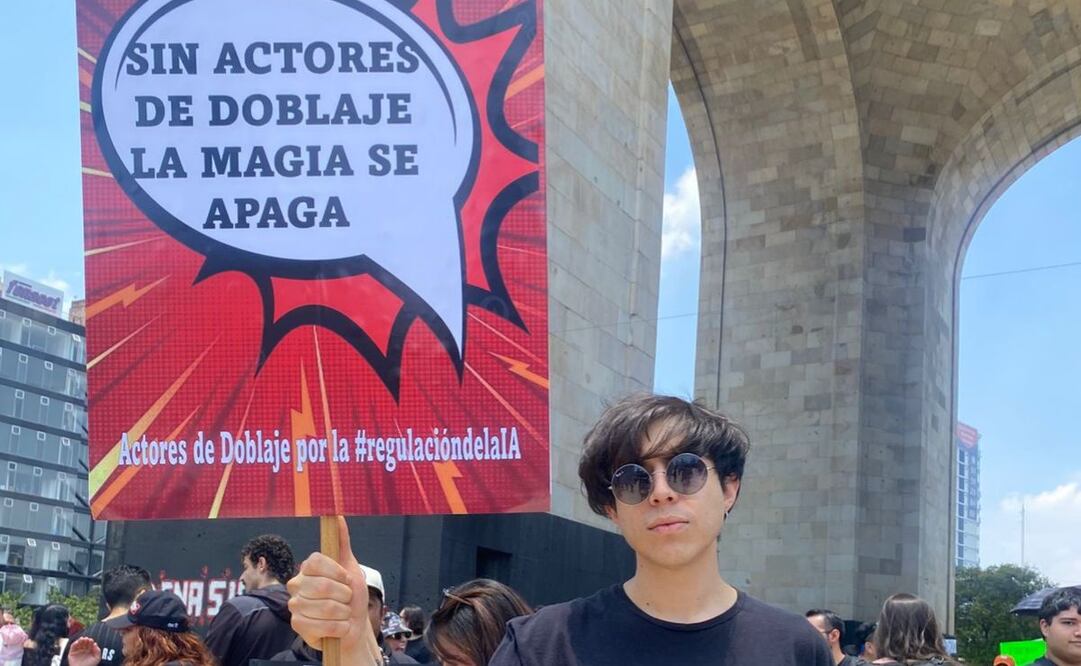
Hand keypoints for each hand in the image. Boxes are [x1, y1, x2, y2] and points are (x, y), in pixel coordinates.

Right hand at [67, 636, 101, 665]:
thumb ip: (98, 651)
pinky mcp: (72, 653)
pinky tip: (77, 642)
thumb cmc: (90, 665)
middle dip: (85, 640)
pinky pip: (72, 647)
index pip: (89, 643)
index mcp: (89, 650)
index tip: (91, 640)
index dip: (90, 641)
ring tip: (82, 639)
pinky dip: (74, 643)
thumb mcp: (97, 658)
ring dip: (80, 640)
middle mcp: (83, 650)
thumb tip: (95, 643)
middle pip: (84, 642)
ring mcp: (77, 651)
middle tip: (86, 639)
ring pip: (78, 643)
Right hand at [288, 517, 382, 664]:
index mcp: (308, 568)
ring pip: (324, 607)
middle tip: (347, 599)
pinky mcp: (297, 625)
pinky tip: (339, 627)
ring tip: (344, 614)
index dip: (336, 572)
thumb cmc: (352, 596)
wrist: (353, 626)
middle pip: (322, 585)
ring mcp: (295, 605)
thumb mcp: (351, 568)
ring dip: (343, 613)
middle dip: (344, 595)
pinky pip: (319, 625)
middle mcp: (297, 584)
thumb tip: (337, 516)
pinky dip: (338, 628)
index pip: (315, 561)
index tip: (346, 579)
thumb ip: (342, 543)